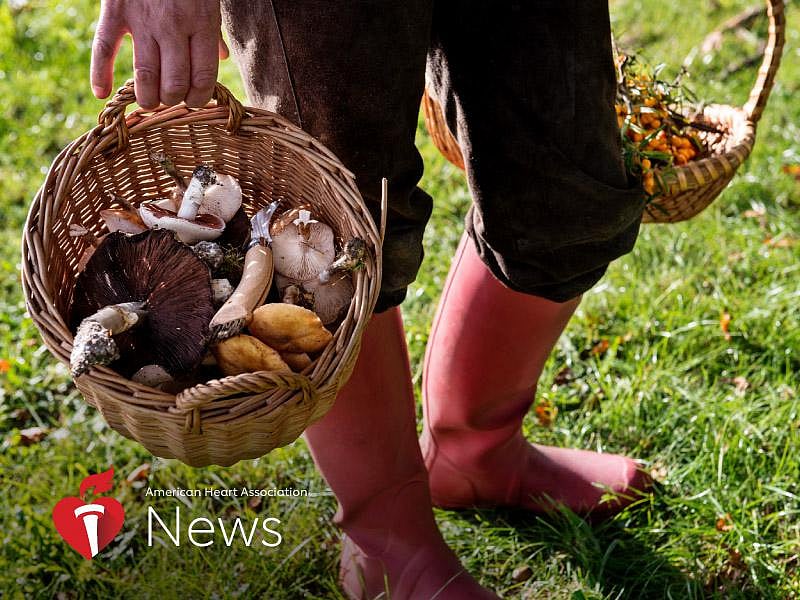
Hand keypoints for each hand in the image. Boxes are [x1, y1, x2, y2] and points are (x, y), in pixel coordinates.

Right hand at [91, 0, 228, 108]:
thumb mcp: (209, 1)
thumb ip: (213, 32)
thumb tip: (222, 58)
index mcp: (201, 23)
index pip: (203, 78)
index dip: (199, 99)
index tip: (195, 102)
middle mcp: (173, 26)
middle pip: (174, 83)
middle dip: (173, 101)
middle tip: (171, 100)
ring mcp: (142, 20)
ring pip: (144, 76)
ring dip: (148, 98)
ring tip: (149, 102)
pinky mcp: (115, 11)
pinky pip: (104, 49)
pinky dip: (99, 74)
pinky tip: (101, 94)